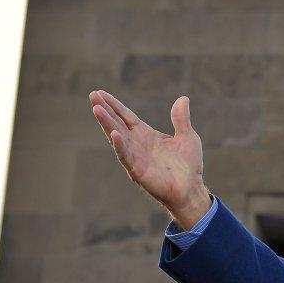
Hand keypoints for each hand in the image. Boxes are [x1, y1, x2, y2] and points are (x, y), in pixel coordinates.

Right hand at [89, 90, 209, 228]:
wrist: (191, 189)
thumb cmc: (188, 165)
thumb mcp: (187, 137)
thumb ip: (181, 119)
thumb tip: (183, 98)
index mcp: (146, 134)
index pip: (126, 116)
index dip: (114, 105)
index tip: (100, 93)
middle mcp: (137, 144)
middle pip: (117, 123)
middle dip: (104, 109)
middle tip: (92, 95)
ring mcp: (135, 157)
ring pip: (117, 137)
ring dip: (106, 123)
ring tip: (96, 109)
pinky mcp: (137, 171)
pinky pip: (126, 156)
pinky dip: (120, 146)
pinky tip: (114, 134)